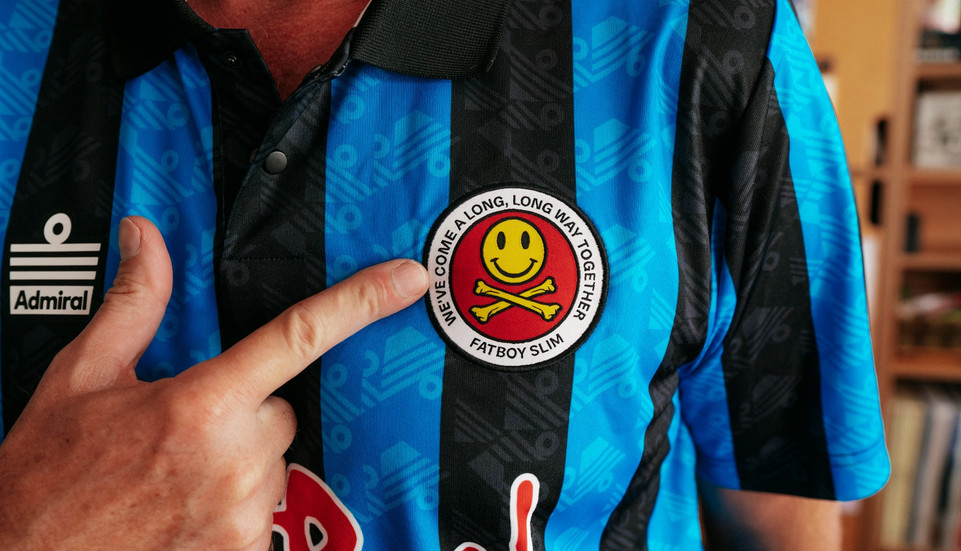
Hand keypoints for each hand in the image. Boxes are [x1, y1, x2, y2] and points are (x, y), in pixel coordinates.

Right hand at [0, 216, 427, 549]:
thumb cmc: (48, 475)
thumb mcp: (82, 378)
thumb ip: (135, 304)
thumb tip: (146, 238)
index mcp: (200, 403)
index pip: (299, 335)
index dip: (361, 302)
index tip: (407, 279)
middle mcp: (235, 458)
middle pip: (280, 411)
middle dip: (244, 412)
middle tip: (180, 433)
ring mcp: (246, 513)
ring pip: (273, 462)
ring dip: (237, 462)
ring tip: (173, 478)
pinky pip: (263, 510)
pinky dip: (233, 505)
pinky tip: (182, 511)